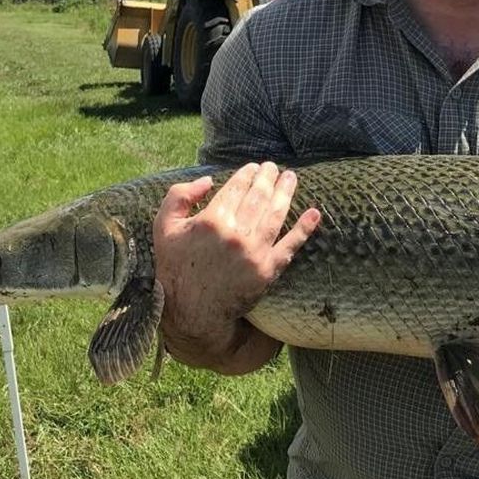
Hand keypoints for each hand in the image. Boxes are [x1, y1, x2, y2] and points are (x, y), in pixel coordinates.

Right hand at [152, 162, 320, 371]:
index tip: (254, 167)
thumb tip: (208, 180)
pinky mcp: (268, 270)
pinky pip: (290, 245)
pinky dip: (304, 228)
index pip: (236, 188)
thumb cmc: (176, 266)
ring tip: (291, 178)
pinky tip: (314, 213)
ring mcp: (254, 252)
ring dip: (286, 192)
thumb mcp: (164, 226)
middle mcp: (235, 234)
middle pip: (258, 197)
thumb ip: (180, 196)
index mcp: (211, 220)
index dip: (247, 174)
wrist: (191, 311)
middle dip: (268, 177)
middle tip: (274, 167)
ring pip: (276, 214)